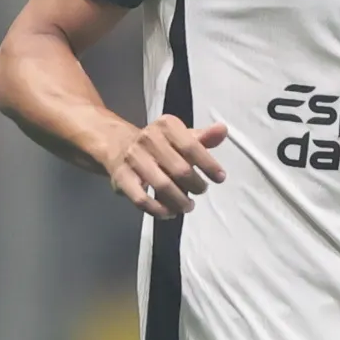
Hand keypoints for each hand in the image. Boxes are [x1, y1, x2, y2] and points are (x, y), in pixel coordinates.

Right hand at [107, 116, 230, 218]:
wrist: (117, 144)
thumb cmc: (158, 143)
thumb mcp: (181, 136)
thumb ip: (203, 137)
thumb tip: (223, 130)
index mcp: (166, 126)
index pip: (191, 147)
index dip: (208, 165)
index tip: (220, 178)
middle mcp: (148, 138)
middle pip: (180, 169)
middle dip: (195, 185)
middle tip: (200, 190)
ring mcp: (133, 158)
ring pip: (162, 186)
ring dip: (180, 201)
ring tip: (188, 206)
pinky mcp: (121, 177)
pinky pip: (141, 199)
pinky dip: (158, 210)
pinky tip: (169, 213)